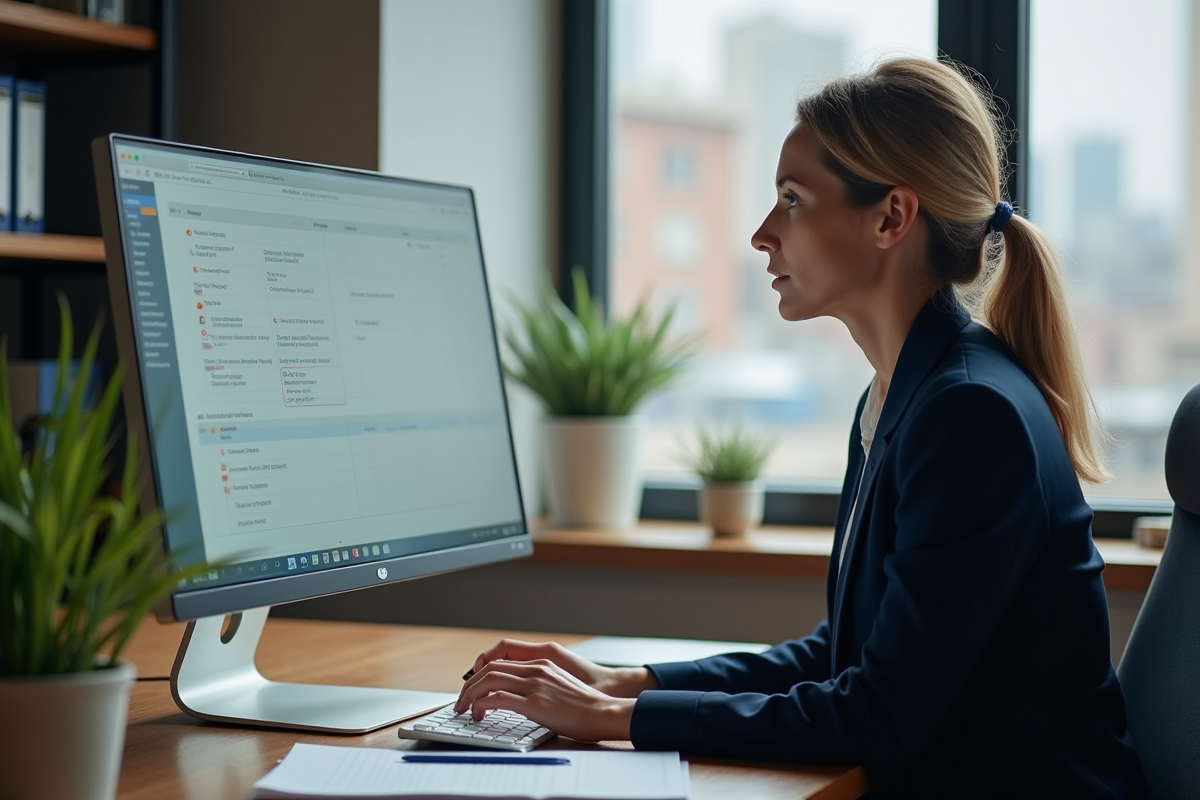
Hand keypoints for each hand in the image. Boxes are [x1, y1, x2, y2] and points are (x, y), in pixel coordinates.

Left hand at [455, 657, 636, 742]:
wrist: (605, 712)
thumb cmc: (586, 706)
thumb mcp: (561, 686)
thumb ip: (541, 685)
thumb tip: (521, 697)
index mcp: (542, 664)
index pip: (500, 661)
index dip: (480, 673)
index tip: (472, 688)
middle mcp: (536, 669)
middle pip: (489, 668)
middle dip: (469, 684)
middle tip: (461, 701)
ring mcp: (535, 684)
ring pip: (488, 679)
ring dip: (470, 694)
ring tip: (464, 709)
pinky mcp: (535, 702)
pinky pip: (497, 698)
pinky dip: (481, 705)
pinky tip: (479, 715)